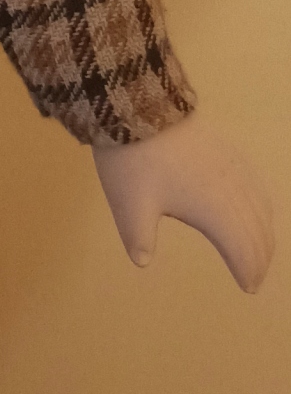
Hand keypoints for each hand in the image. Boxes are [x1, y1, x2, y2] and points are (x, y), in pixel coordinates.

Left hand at [92, 111, 274, 292]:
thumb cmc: (132, 160)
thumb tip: (142, 262)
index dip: (247, 270)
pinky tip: (257, 209)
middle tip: (255, 278)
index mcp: (212, 208)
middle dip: (260, 257)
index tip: (249, 288)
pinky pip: (256, 184)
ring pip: (261, 206)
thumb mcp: (128, 206)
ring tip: (259, 251)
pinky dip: (263, 206)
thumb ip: (138, 238)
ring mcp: (233, 166)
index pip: (240, 248)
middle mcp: (231, 189)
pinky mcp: (228, 149)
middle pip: (257, 230)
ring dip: (264, 233)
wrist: (136, 106)